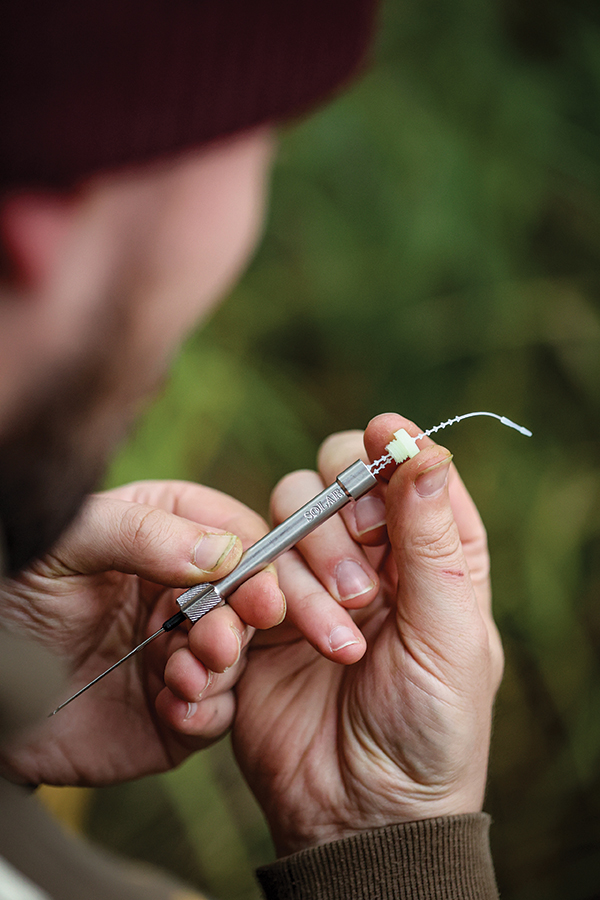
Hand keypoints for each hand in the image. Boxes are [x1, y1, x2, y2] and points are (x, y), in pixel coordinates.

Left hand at [0, 479, 284, 785]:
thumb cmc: (13, 595)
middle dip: (240, 623)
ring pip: (236, 658)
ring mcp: (180, 652)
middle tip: (216, 642)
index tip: (260, 595)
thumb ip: (142, 535)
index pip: (236, 537)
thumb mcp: (68, 544)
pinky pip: (214, 715)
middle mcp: (183, 592)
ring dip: (220, 669)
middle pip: (247, 601)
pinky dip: (203, 713)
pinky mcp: (173, 711)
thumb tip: (223, 554)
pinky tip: (172, 708)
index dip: (258, 564)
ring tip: (181, 676)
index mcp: (168, 534)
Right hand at [232, 413, 502, 855]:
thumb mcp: (449, 637)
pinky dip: (246, 598)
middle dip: (339, 528)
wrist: (359, 815)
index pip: (405, 473)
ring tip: (336, 643)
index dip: (390, 452)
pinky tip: (264, 643)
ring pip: (282, 523)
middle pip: (332, 485)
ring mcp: (309, 585)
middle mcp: (367, 560)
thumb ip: (433, 542)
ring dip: (301, 574)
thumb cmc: (429, 731)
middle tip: (363, 596)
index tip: (376, 436)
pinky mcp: (260, 617)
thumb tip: (425, 451)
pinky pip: (238, 574)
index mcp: (428, 557)